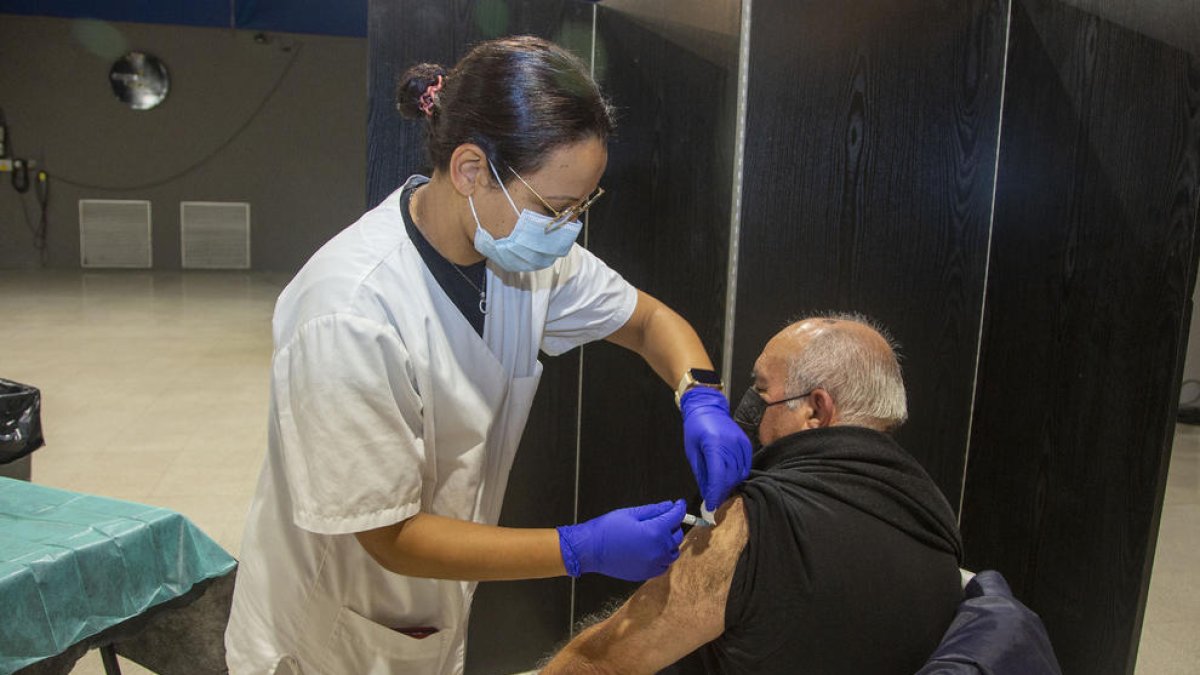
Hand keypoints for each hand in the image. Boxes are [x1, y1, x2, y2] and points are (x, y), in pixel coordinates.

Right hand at [557, 500, 685, 580]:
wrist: (590, 550)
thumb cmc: (607, 529)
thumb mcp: (631, 513)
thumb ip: (654, 510)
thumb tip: (669, 506)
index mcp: (655, 532)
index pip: (675, 517)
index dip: (679, 508)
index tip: (679, 504)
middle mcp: (658, 550)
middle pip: (677, 535)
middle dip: (673, 524)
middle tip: (664, 517)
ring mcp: (654, 564)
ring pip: (673, 552)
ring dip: (670, 542)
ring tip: (658, 534)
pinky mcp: (647, 573)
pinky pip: (664, 565)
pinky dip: (663, 557)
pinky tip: (653, 549)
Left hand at [680, 387, 751, 510]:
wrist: (707, 408)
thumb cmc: (695, 429)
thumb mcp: (692, 452)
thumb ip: (702, 474)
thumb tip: (708, 493)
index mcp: (714, 444)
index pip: (718, 475)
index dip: (715, 493)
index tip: (711, 505)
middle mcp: (730, 443)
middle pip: (730, 476)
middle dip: (722, 491)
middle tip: (714, 500)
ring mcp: (740, 442)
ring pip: (740, 473)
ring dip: (731, 484)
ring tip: (721, 490)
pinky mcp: (746, 443)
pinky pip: (746, 465)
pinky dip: (739, 474)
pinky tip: (730, 478)